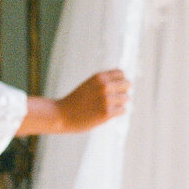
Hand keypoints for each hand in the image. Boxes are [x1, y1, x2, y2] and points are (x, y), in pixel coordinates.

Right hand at [16, 70, 130, 135]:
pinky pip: (122, 110)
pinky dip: (117, 112)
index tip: (115, 88)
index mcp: (99, 77)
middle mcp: (104, 86)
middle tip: (114, 98)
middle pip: (127, 84)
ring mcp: (106, 100)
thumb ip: (104, 82)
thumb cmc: (76, 101)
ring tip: (109, 106)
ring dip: (120, 103)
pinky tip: (108, 113)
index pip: (121, 73)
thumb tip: (125, 84)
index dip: (120, 81)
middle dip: (123, 91)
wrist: (61, 115)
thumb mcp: (89, 84)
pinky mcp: (107, 113)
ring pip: (126, 98)